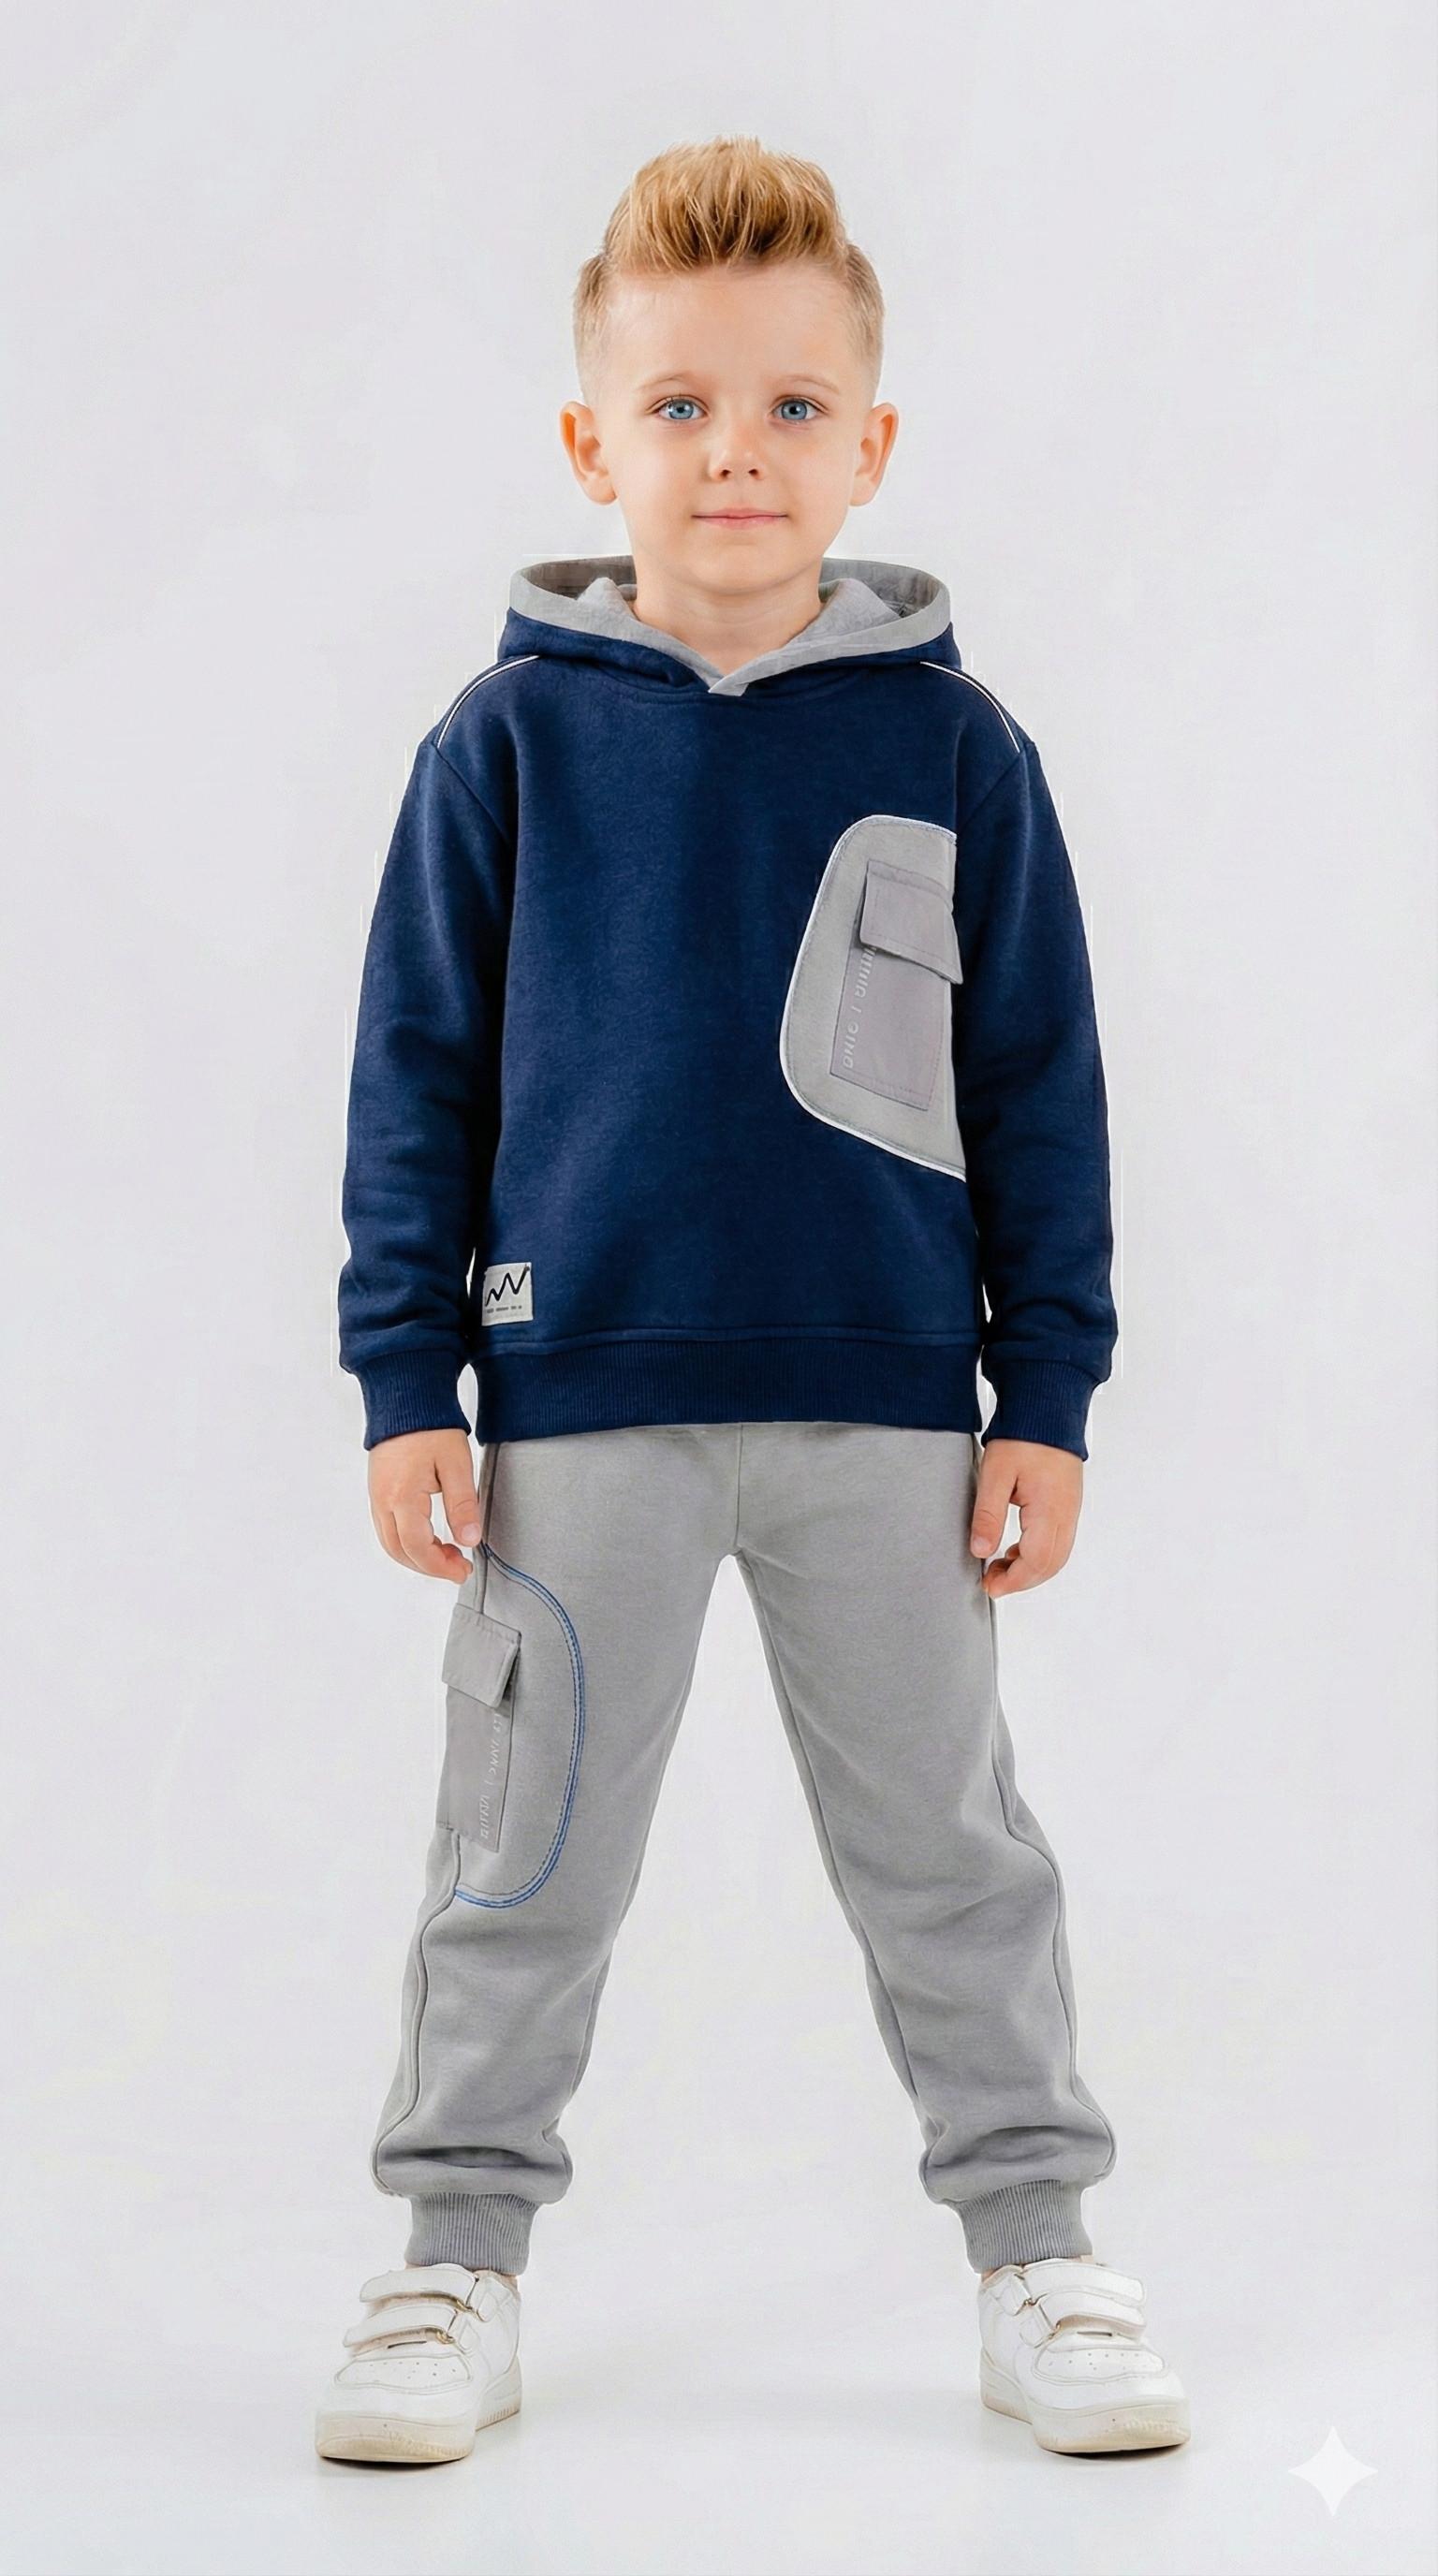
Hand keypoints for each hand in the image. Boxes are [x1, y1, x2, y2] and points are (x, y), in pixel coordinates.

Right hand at [368, 1429, 482, 1581]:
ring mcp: (376, 1497)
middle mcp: (382, 1501)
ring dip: (417, 1557)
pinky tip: (431, 1538)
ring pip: (390, 1544)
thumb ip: (463, 1505)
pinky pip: (387, 1529)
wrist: (406, 1400)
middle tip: (459, 1567)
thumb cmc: (431, 1427)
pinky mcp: (378, 1492)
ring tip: (448, 1554)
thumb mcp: (457, 1464)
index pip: (417, 1548)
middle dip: (429, 1567)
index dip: (440, 1567)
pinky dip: (407, 1543)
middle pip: (400, 1552)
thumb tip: (470, 1540)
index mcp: (401, 1496)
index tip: (463, 1571)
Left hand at [968, 1437, 1082, 1597]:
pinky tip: (1015, 1549)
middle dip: (1021, 1581)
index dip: (1013, 1581)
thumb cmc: (1024, 1437)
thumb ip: (987, 1514)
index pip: (1036, 1561)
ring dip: (1030, 1569)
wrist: (1047, 1412)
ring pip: (1057, 1556)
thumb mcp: (995, 1474)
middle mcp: (1066, 1514)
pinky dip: (1038, 1555)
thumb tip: (980, 1550)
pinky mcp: (1068, 1505)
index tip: (991, 1586)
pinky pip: (1058, 1542)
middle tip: (993, 1582)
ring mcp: (1070, 1510)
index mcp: (1050, 1509)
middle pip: (1051, 1565)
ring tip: (1000, 1567)